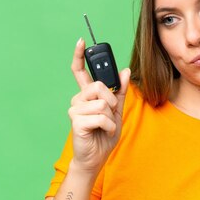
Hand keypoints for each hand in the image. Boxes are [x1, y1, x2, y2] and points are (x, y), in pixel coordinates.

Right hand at [68, 38, 130, 173]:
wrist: (96, 158)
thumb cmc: (104, 135)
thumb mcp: (117, 111)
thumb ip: (120, 91)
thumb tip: (125, 70)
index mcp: (87, 95)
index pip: (80, 71)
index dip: (79, 55)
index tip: (81, 41)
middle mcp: (78, 99)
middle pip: (98, 86)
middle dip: (112, 100)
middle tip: (110, 114)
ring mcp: (75, 110)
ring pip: (102, 102)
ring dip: (110, 117)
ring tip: (104, 126)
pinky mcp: (77, 122)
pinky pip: (101, 117)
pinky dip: (108, 126)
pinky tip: (102, 132)